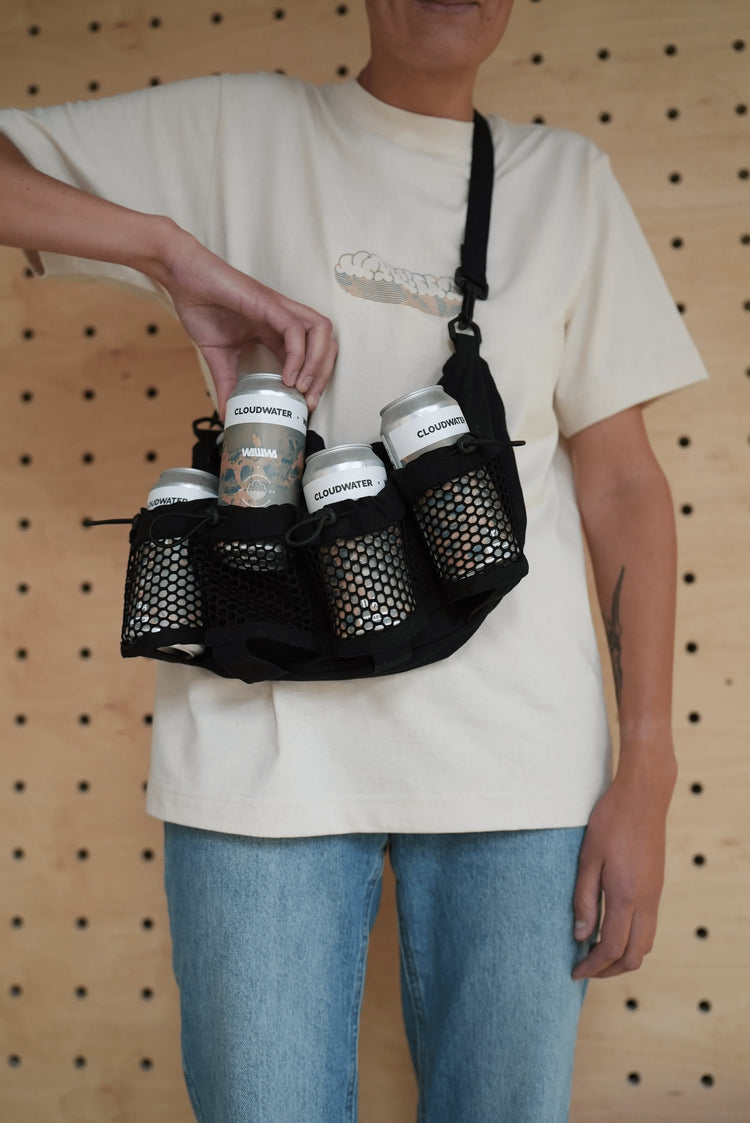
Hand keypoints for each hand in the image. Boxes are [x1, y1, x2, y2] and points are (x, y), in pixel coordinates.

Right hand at [159, 228, 336, 418]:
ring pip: (320, 332)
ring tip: (301, 388)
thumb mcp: (217, 358)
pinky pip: (295, 330)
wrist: (182, 278)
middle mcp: (284, 318)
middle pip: (325, 344)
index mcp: (277, 331)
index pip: (310, 356)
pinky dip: (297, 355)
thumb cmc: (201, 308)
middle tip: (308, 402)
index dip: (314, 382)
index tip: (303, 406)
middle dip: (322, 376)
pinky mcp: (268, 303)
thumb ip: (227, 385)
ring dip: (317, 364)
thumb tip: (227, 415)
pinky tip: (287, 376)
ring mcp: (279, 309)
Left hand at [571, 754, 676, 979]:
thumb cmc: (610, 821)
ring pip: (646, 944)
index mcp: (625, 896)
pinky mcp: (657, 886)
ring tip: (597, 953)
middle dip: (610, 970)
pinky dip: (633, 940)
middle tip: (585, 968)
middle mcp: (646, 901)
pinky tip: (613, 929)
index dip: (593, 966)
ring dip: (624, 956)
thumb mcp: (588, 858)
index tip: (575, 971)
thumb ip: (584, 899)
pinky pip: (650, 926)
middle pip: (635, 956)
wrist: (643, 796)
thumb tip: (581, 936)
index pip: (612, 948)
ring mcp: (655, 894)